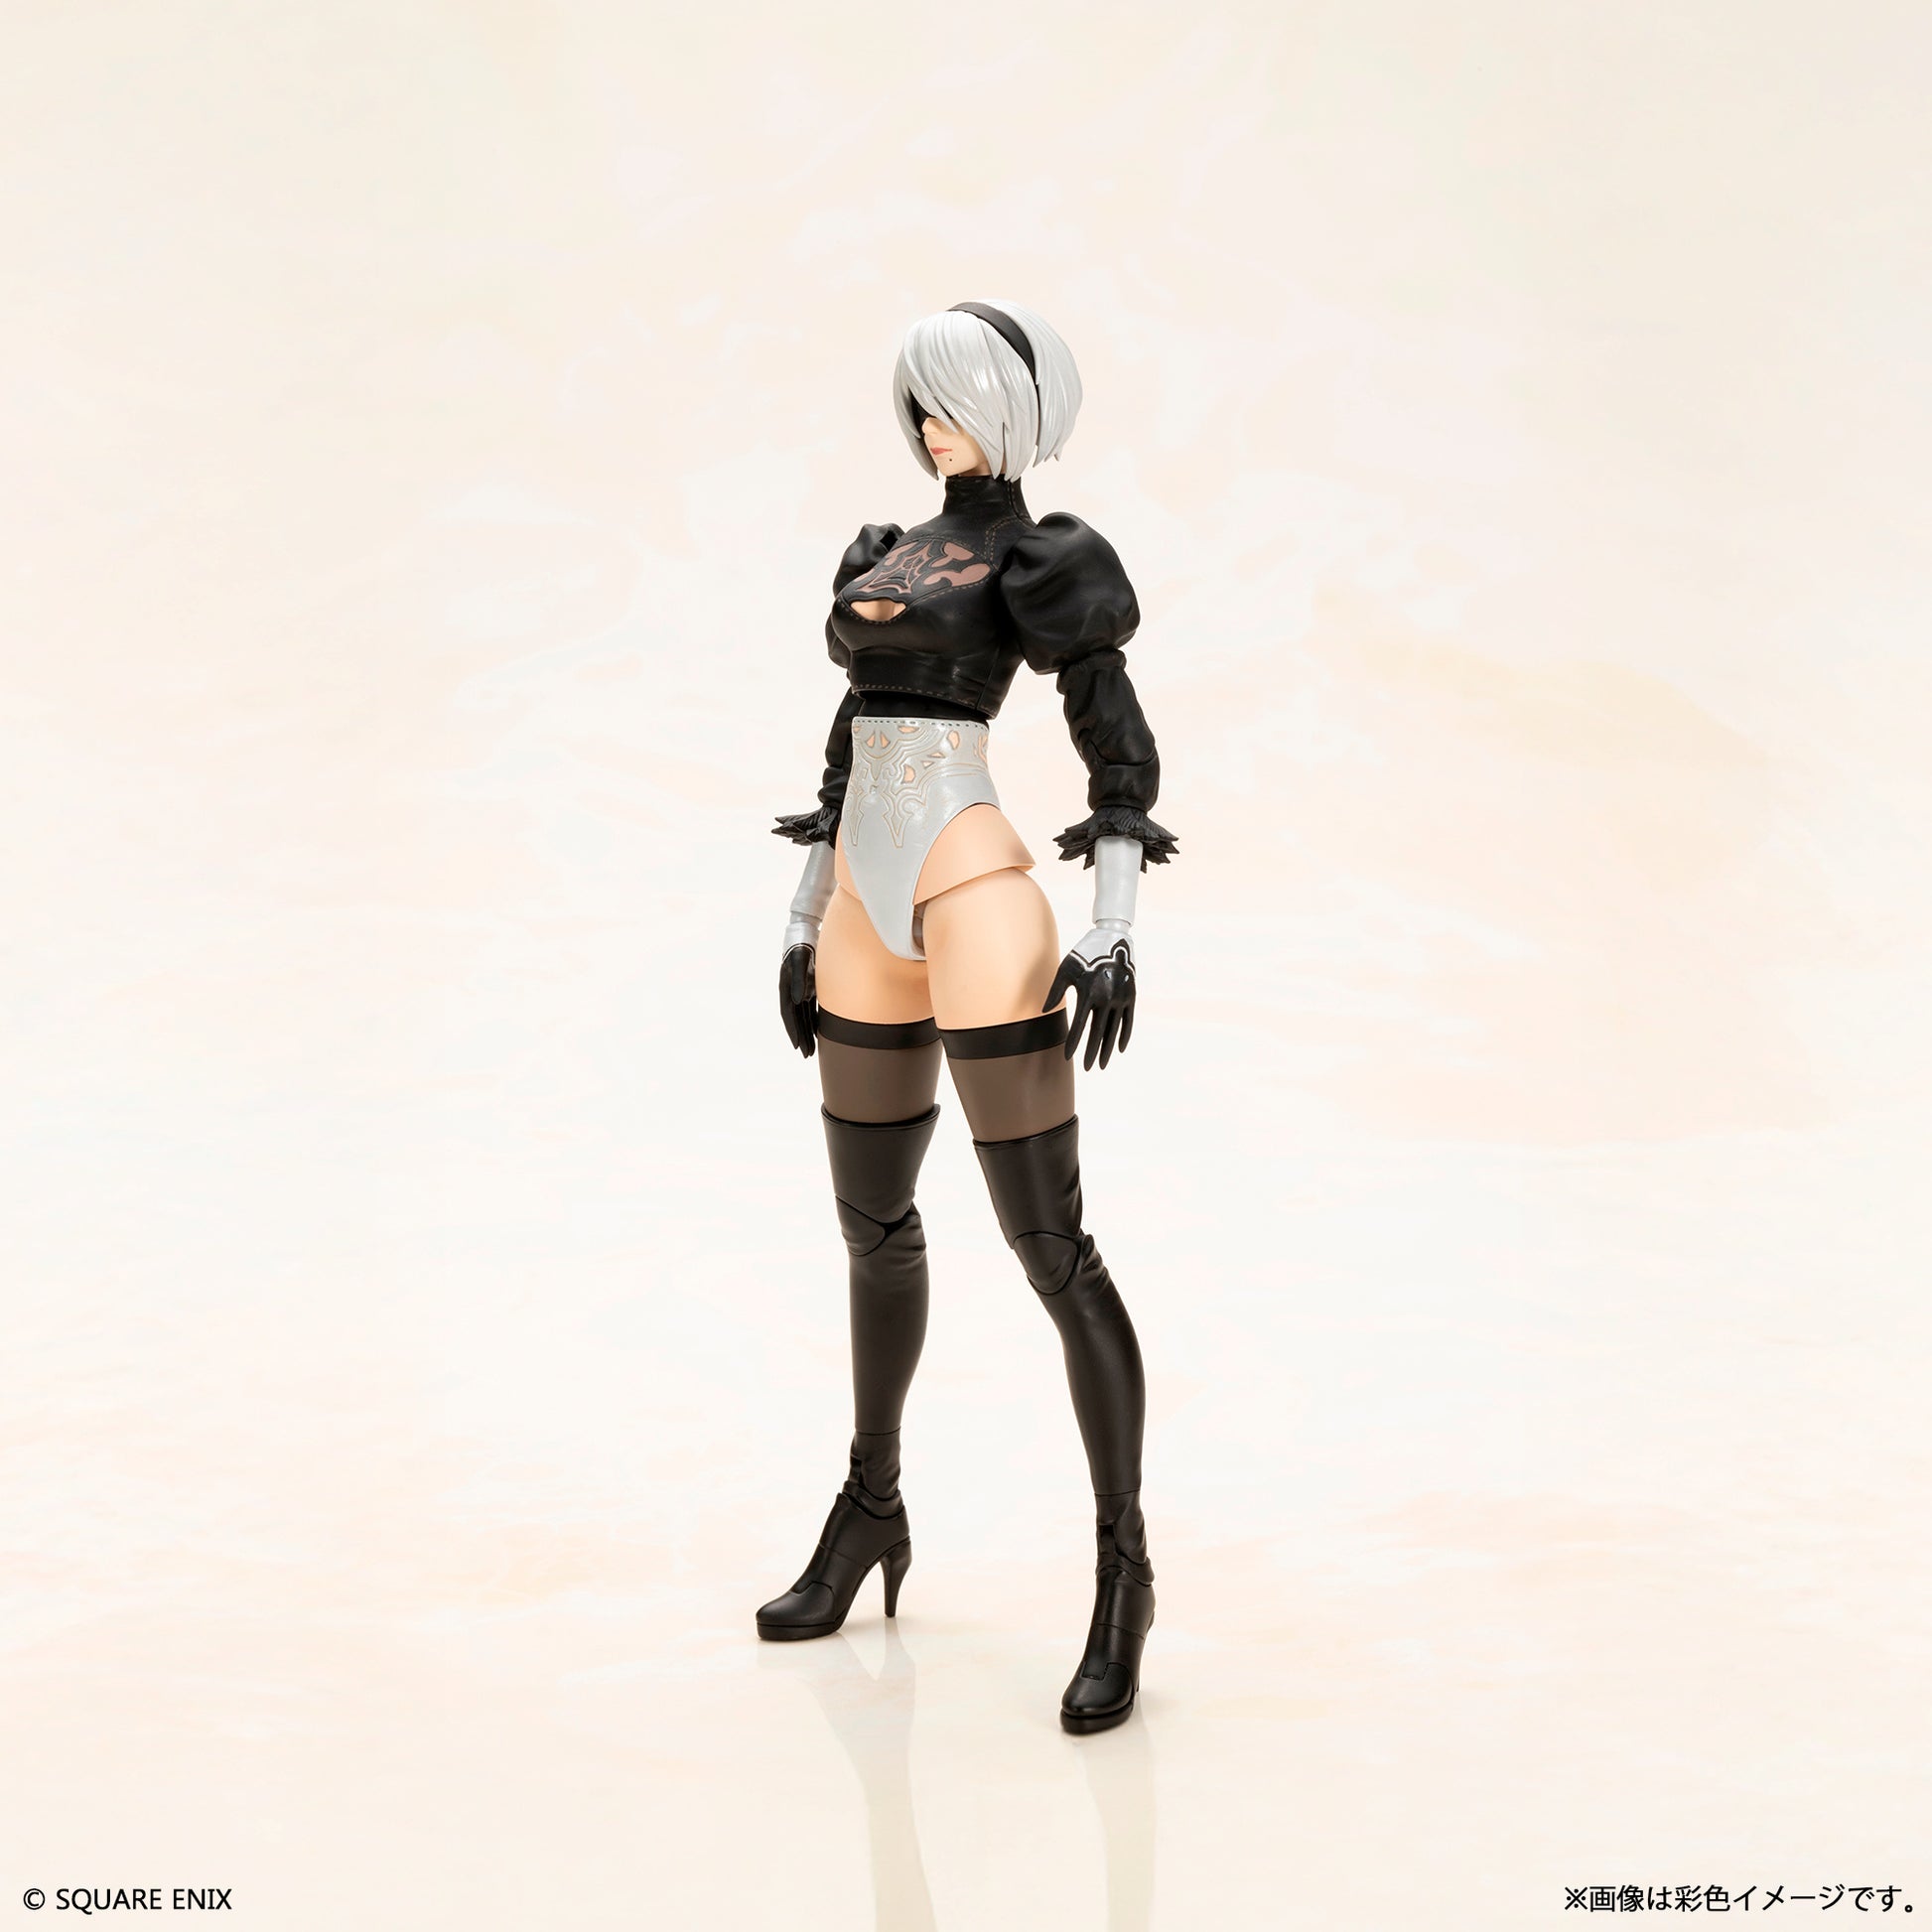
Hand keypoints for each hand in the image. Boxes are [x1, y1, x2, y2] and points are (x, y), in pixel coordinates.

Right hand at [780, 943, 817, 1057]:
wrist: (807, 933)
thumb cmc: (803, 947)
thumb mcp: (800, 961)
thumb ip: (799, 979)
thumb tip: (798, 1000)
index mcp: (786, 987)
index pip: (789, 1014)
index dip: (793, 1030)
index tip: (798, 1046)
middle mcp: (791, 991)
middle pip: (795, 1019)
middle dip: (801, 1037)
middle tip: (806, 1054)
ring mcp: (799, 989)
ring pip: (802, 1015)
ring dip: (807, 1031)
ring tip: (811, 1049)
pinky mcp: (808, 987)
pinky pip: (809, 1008)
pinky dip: (813, 1020)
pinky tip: (818, 1031)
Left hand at [1044, 929, 1135, 1070]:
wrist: (1112, 939)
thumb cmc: (1083, 954)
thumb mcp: (1066, 969)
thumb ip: (1055, 991)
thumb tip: (1044, 1011)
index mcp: (1089, 993)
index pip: (1080, 1025)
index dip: (1074, 1043)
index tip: (1067, 1057)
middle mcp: (1107, 998)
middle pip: (1098, 1032)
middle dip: (1092, 1053)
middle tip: (1088, 1069)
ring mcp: (1121, 998)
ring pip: (1114, 1030)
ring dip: (1107, 1049)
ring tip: (1102, 1064)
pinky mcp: (1131, 996)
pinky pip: (1128, 1021)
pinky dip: (1123, 1036)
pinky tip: (1118, 1050)